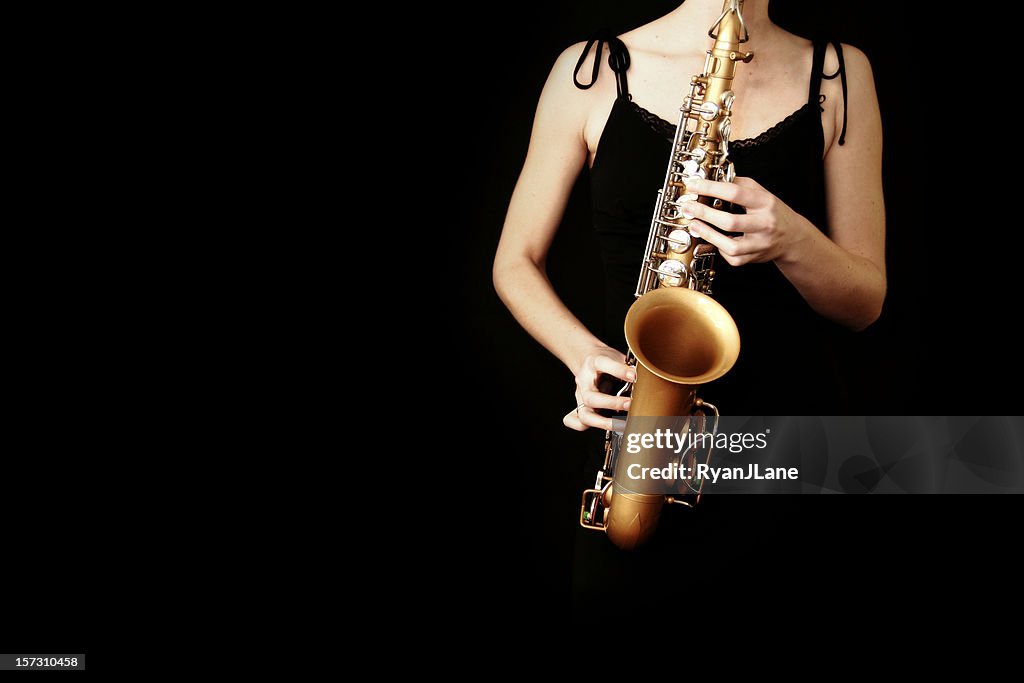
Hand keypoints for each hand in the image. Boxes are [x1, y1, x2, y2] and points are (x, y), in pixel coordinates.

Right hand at [563, 345, 634, 431]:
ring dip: (604, 423)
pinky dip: (587, 427)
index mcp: (594, 363)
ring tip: (623, 425)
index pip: (603, 364)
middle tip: (630, 404)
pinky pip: (577, 422)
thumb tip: (646, 378)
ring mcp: (581, 397)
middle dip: (612, 404)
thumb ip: (629, 367)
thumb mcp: (617, 356)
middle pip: (591, 397)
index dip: (619, 370)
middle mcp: (584, 382)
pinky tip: (604, 427)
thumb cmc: (604, 361)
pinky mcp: (581, 407)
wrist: (586, 361)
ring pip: (585, 415)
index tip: (634, 375)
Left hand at [678, 176, 809, 265]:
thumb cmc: (772, 212)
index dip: (711, 188)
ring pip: (730, 245)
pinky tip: (711, 239)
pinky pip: (731, 257)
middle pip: (730, 222)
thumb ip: (740, 184)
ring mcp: (759, 244)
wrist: (792, 237)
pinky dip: (718, 248)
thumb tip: (713, 179)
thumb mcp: (761, 192)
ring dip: (707, 234)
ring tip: (693, 224)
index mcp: (765, 203)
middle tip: (687, 206)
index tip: (694, 185)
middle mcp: (764, 224)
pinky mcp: (753, 258)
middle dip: (704, 213)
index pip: (735, 193)